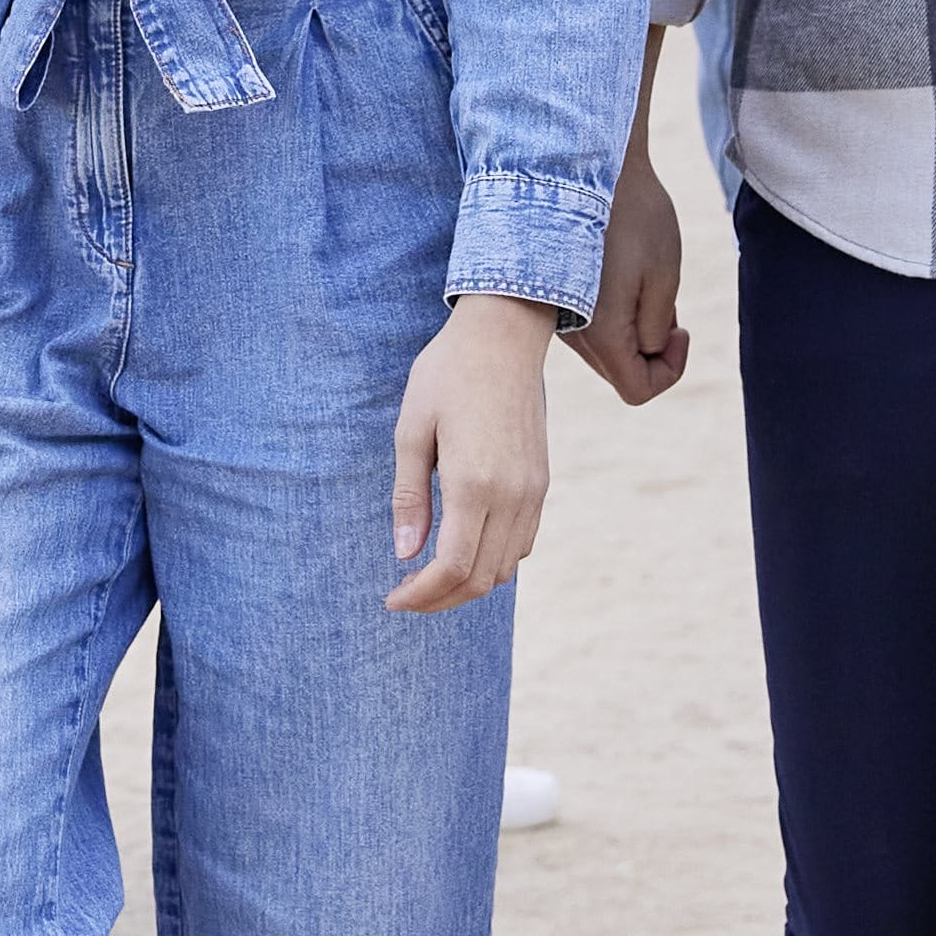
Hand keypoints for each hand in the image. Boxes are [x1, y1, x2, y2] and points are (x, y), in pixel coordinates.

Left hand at [383, 297, 557, 610]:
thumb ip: (410, 497)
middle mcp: (511, 494)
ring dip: (468, 584)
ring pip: (506, 566)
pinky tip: (463, 549)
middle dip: (441, 600)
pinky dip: (494, 561)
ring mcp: (533, 490)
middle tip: (406, 596)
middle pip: (481, 578)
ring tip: (430, 578)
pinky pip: (523, 542)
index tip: (393, 599)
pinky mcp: (542, 482)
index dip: (422, 595)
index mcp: (473, 482)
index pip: (453, 566)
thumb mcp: (411, 430)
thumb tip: (405, 554)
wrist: (503, 335)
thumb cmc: (447, 374)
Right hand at [572, 173, 694, 404]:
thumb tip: (650, 351)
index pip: (638, 390)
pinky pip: (590, 325)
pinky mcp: (554, 296)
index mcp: (602, 335)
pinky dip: (615, 311)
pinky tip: (623, 269)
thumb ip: (657, 327)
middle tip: (668, 301)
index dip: (670, 370)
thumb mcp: (663, 274)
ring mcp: (557, 316)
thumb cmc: (633, 216)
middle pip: (620, 372)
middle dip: (653, 348)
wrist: (582, 165)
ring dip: (635, 327)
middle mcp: (571, 334)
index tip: (682, 328)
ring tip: (645, 278)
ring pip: (605, 349)